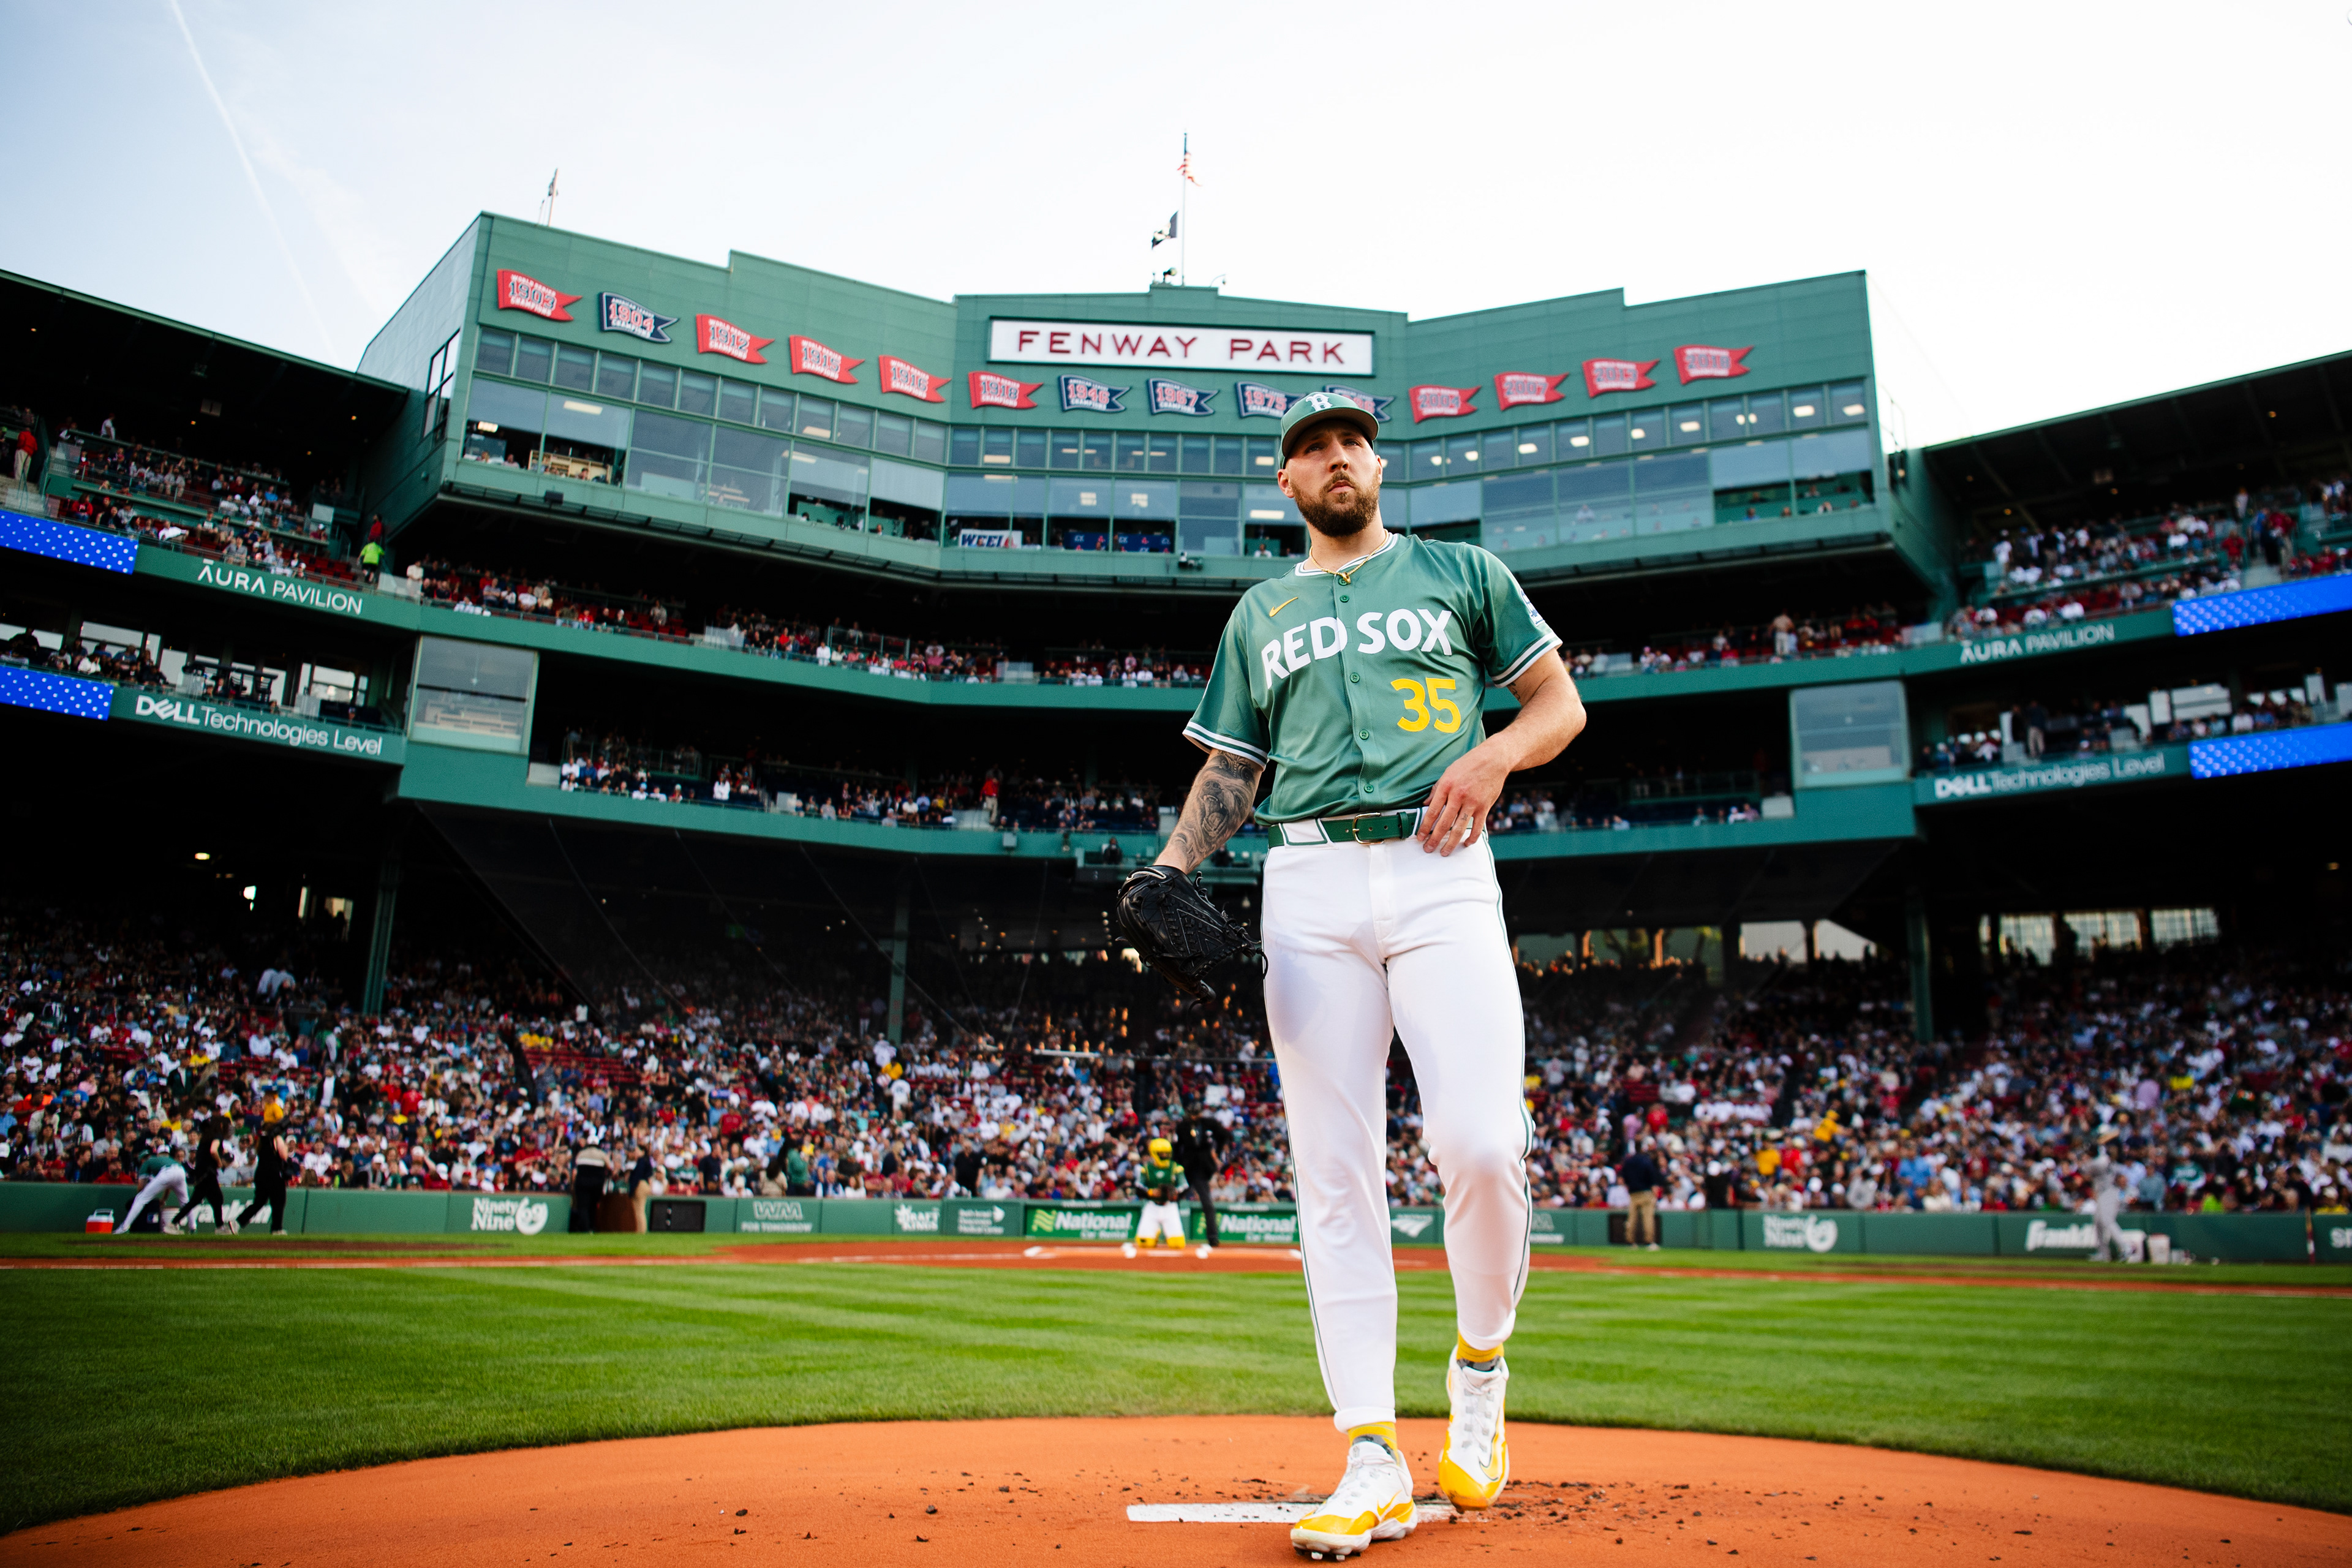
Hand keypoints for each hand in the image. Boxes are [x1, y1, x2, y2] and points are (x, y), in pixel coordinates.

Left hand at [1415, 741, 1512, 855]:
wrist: (1493, 759)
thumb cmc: (1469, 764)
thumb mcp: (1448, 773)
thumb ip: (1436, 790)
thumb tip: (1426, 804)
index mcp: (1446, 786)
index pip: (1432, 811)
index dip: (1424, 827)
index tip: (1420, 837)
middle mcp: (1458, 795)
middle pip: (1444, 823)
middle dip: (1434, 839)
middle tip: (1428, 849)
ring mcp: (1472, 802)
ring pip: (1459, 828)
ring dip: (1450, 843)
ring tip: (1444, 852)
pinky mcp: (1484, 806)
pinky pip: (1477, 827)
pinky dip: (1471, 837)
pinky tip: (1466, 843)